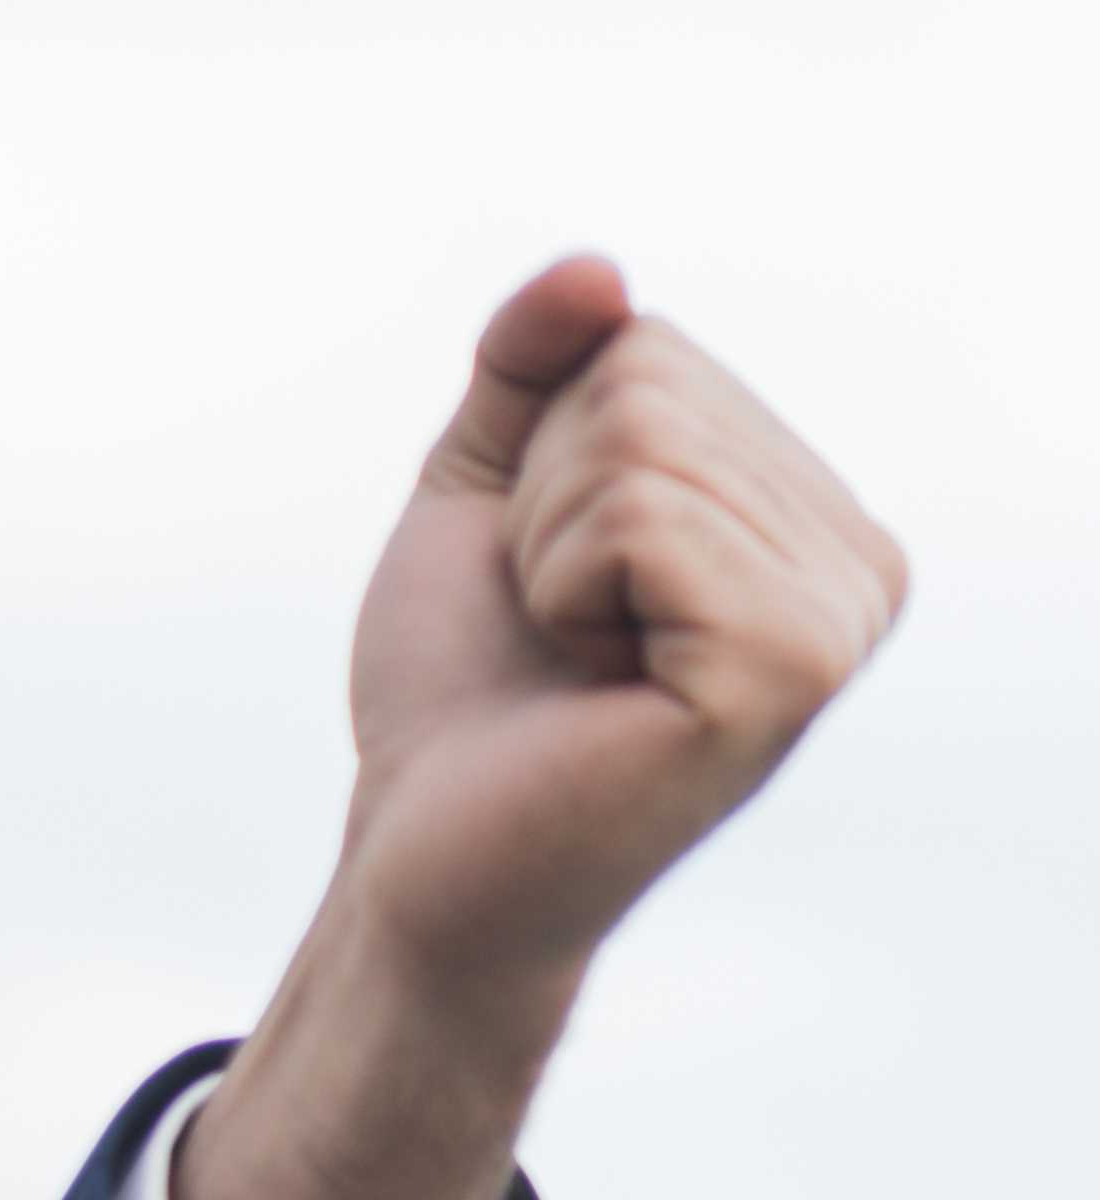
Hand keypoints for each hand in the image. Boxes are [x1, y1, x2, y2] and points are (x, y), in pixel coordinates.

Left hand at [334, 258, 905, 994]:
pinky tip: (592, 683)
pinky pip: (641, 519)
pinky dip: (565, 589)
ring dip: (547, 554)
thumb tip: (597, 267)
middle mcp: (857, 561)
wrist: (418, 856)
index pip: (647, 350)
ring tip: (573, 659)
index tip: (554, 585)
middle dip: (542, 505)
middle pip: (645, 386)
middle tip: (554, 632)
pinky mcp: (786, 666)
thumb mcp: (482, 491)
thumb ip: (531, 364)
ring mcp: (838, 617)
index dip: (542, 462)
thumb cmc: (461, 692)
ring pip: (637, 445)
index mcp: (810, 514)